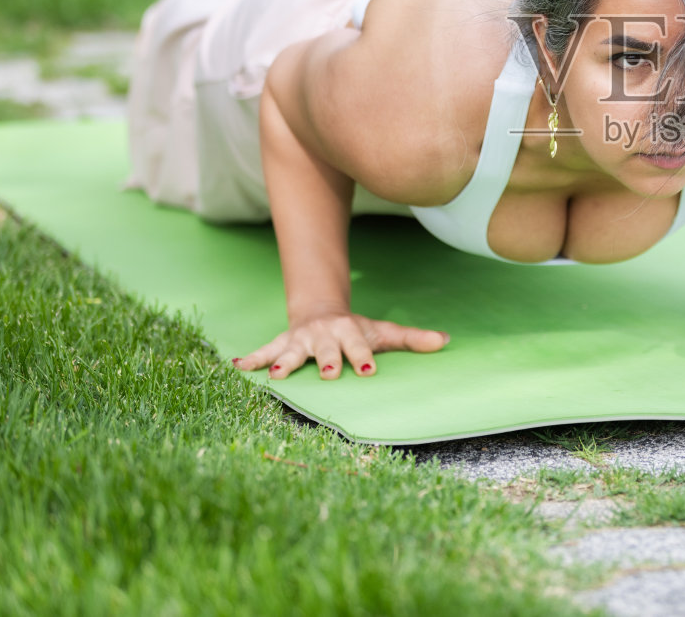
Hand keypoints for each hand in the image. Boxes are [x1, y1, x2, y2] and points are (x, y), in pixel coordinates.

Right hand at [234, 312, 449, 379]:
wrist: (322, 311)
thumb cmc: (356, 330)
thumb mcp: (384, 332)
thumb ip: (413, 339)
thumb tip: (447, 341)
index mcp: (350, 333)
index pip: (360, 346)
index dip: (364, 357)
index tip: (368, 371)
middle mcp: (324, 335)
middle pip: (327, 349)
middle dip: (327, 361)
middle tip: (328, 374)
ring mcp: (300, 340)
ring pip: (291, 350)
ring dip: (283, 361)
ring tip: (275, 374)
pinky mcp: (281, 344)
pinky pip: (264, 350)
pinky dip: (252, 357)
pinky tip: (237, 365)